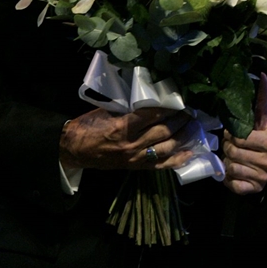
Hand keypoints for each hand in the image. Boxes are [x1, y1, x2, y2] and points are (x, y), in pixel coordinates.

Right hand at [59, 106, 193, 170]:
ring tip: (193, 127)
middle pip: (164, 131)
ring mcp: (134, 157)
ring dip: (183, 136)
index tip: (181, 101)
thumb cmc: (88, 126)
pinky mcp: (134, 167)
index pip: (154, 115)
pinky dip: (176, 160)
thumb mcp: (108, 111)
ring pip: (166, 147)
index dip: (170, 108)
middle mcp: (132, 143)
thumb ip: (130, 108)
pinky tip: (189, 152)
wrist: (73, 149)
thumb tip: (152, 100)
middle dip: (180, 120)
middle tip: (191, 112)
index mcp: (123, 126)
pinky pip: (160, 165)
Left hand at [222, 73, 266, 194]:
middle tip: (232, 145)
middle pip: (233, 152)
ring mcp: (262, 177)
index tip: (235, 133)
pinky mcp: (252, 190)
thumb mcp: (263, 120)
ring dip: (227, 161)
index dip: (233, 134)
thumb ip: (262, 99)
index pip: (241, 137)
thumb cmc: (263, 137)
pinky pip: (231, 184)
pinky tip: (235, 172)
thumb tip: (262, 75)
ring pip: (230, 166)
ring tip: (234, 157)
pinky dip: (228, 178)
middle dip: (228, 147)